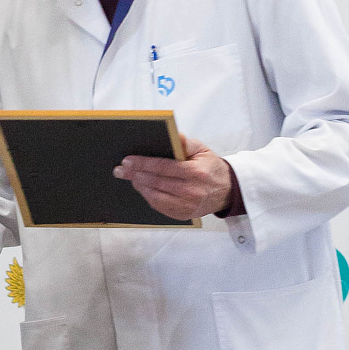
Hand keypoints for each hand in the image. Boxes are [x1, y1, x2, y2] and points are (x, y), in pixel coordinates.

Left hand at [113, 135, 231, 220]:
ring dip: (140, 187)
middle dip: (135, 175)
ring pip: (156, 197)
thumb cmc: (211, 167)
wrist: (227, 190)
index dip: (143, 164)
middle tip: (120, 170)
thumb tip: (172, 135)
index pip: (163, 167)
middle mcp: (192, 191)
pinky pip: (161, 207)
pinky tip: (142, 188)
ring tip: (130, 178)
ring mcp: (188, 205)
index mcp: (196, 172)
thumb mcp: (202, 150)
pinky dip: (149, 197)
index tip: (127, 160)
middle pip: (156, 182)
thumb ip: (185, 143)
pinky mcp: (184, 215)